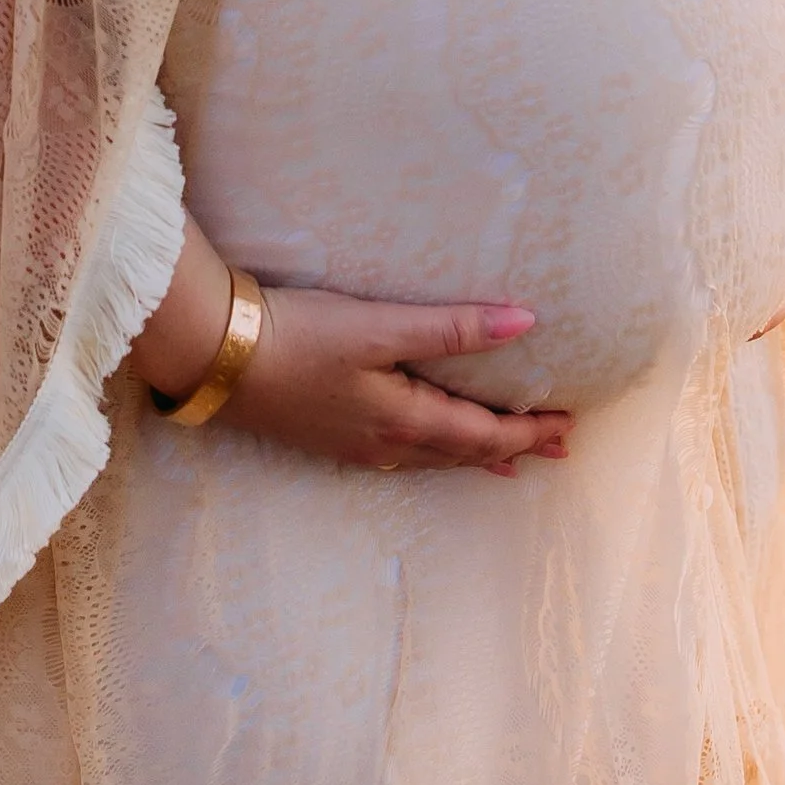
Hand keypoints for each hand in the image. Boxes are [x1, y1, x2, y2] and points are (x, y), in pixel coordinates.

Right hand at [224, 284, 571, 474]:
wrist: (216, 358)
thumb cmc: (299, 336)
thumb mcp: (380, 326)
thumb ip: (452, 328)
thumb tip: (525, 322)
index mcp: (405, 420)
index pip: (483, 433)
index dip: (528, 430)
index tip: (567, 426)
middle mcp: (384, 445)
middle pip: (463, 452)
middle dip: (512, 448)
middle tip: (557, 450)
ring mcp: (353, 446)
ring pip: (432, 459)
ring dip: (474, 456)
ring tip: (505, 462)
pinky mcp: (328, 438)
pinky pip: (401, 457)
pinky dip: (433, 454)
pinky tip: (424, 449)